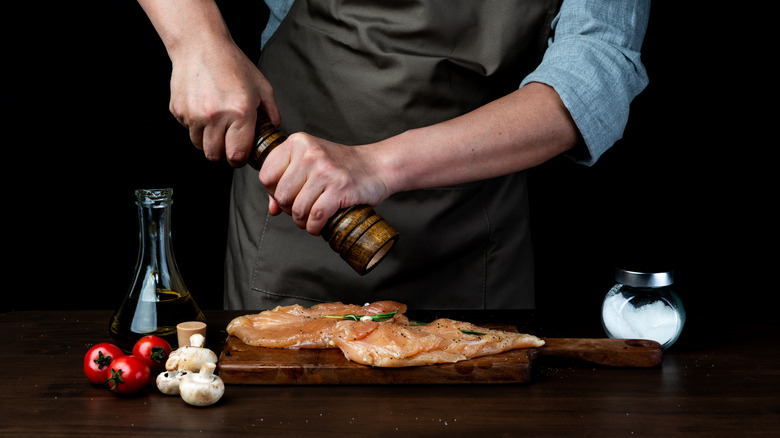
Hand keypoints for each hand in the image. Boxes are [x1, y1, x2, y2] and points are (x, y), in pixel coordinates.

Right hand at [168, 39, 278, 166]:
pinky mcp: (178, 110)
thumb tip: (275, 129)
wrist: (200, 45)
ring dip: (209, 141)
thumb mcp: (261, 86)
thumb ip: (272, 111)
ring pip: (200, 146)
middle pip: (216, 156)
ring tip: (217, 125)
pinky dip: (195, 127)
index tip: (241, 155)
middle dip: (223, 153)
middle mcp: (215, 117)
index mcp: (240, 113)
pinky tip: (204, 110)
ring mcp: (194, 114)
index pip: (237, 156)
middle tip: (229, 142)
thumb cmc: (233, 64)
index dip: (239, 160)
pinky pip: (188, 130)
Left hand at [258, 133, 388, 234]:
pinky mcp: (340, 188)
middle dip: (288, 210)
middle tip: (302, 210)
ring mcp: (325, 170)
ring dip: (302, 221)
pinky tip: (319, 225)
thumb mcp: (310, 164)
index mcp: (298, 142)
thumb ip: (287, 182)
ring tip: (311, 219)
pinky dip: (315, 226)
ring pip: (298, 208)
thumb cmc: (341, 167)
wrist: (377, 166)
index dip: (272, 193)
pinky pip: (316, 215)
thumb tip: (271, 209)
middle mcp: (310, 153)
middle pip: (281, 195)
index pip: (266, 175)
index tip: (287, 197)